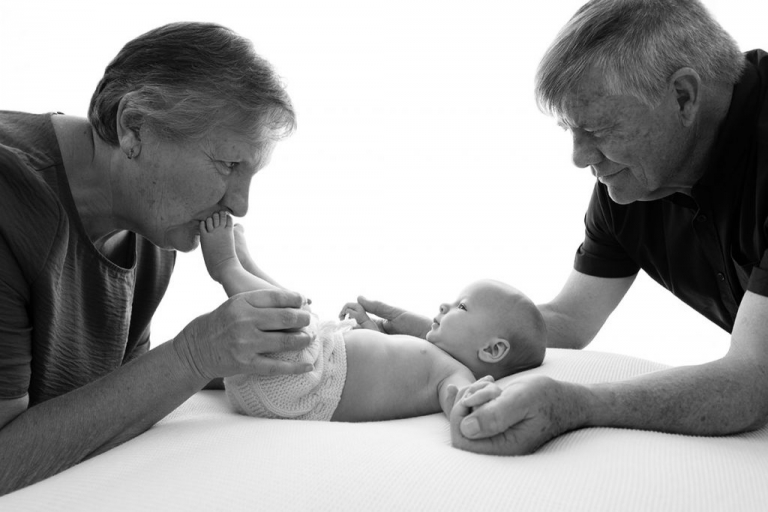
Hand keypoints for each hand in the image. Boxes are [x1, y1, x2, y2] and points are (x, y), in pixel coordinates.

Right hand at [173, 288, 312, 380]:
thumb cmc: (222, 322)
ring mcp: (245, 343)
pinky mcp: (245, 363)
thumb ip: (261, 302)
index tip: (304, 301)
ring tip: (309, 338)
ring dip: (303, 340)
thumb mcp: (235, 304)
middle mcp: (244, 321)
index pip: (277, 297)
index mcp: (241, 302)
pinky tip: (308, 366)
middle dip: (304, 319)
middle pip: (285, 318)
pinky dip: (295, 367)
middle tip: (310, 321)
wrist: (196, 347)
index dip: (296, 299)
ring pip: (285, 341)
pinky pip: (276, 366)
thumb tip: (297, 302)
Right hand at [341, 296, 431, 337]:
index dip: (349, 312)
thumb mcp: (397, 314)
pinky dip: (362, 335)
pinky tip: (355, 330)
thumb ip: (378, 307)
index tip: (343, 310)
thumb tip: (358, 298)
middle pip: (357, 328)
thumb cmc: (420, 326)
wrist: (437, 340)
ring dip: (354, 326)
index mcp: (381, 326)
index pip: (359, 318)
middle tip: (343, 314)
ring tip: (350, 318)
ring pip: (361, 336)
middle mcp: (379, 337)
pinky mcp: (384, 354)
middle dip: (349, 319)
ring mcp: (381, 346)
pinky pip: (369, 345)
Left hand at [449, 375, 587, 454]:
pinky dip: (473, 395)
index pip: (461, 440)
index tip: (478, 393)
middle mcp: (497, 448)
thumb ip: (496, 415)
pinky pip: (471, 415)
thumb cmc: (547, 397)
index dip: (460, 414)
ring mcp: (495, 439)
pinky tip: (486, 382)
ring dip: (470, 395)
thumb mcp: (522, 399)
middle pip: (458, 430)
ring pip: (463, 420)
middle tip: (487, 385)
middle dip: (465, 402)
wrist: (565, 399)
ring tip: (491, 383)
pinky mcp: (494, 427)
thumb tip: (466, 428)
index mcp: (504, 447)